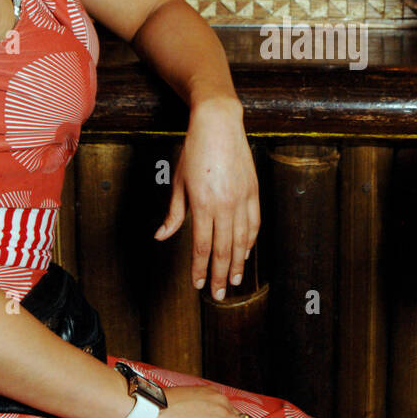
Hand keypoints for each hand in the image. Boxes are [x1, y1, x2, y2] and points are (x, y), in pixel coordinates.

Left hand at [155, 98, 259, 298]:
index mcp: (203, 204)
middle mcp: (225, 205)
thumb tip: (163, 236)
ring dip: (237, 263)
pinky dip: (250, 241)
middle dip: (219, 275)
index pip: (202, 246)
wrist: (218, 123)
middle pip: (223, 249)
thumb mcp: (179, 182)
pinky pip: (254, 223)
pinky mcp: (253, 190)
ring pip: (241, 240)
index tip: (197, 284)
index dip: (200, 268)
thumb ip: (175, 213)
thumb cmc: (194, 150)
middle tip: (218, 294)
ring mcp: (242, 198)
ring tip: (234, 280)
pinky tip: (245, 252)